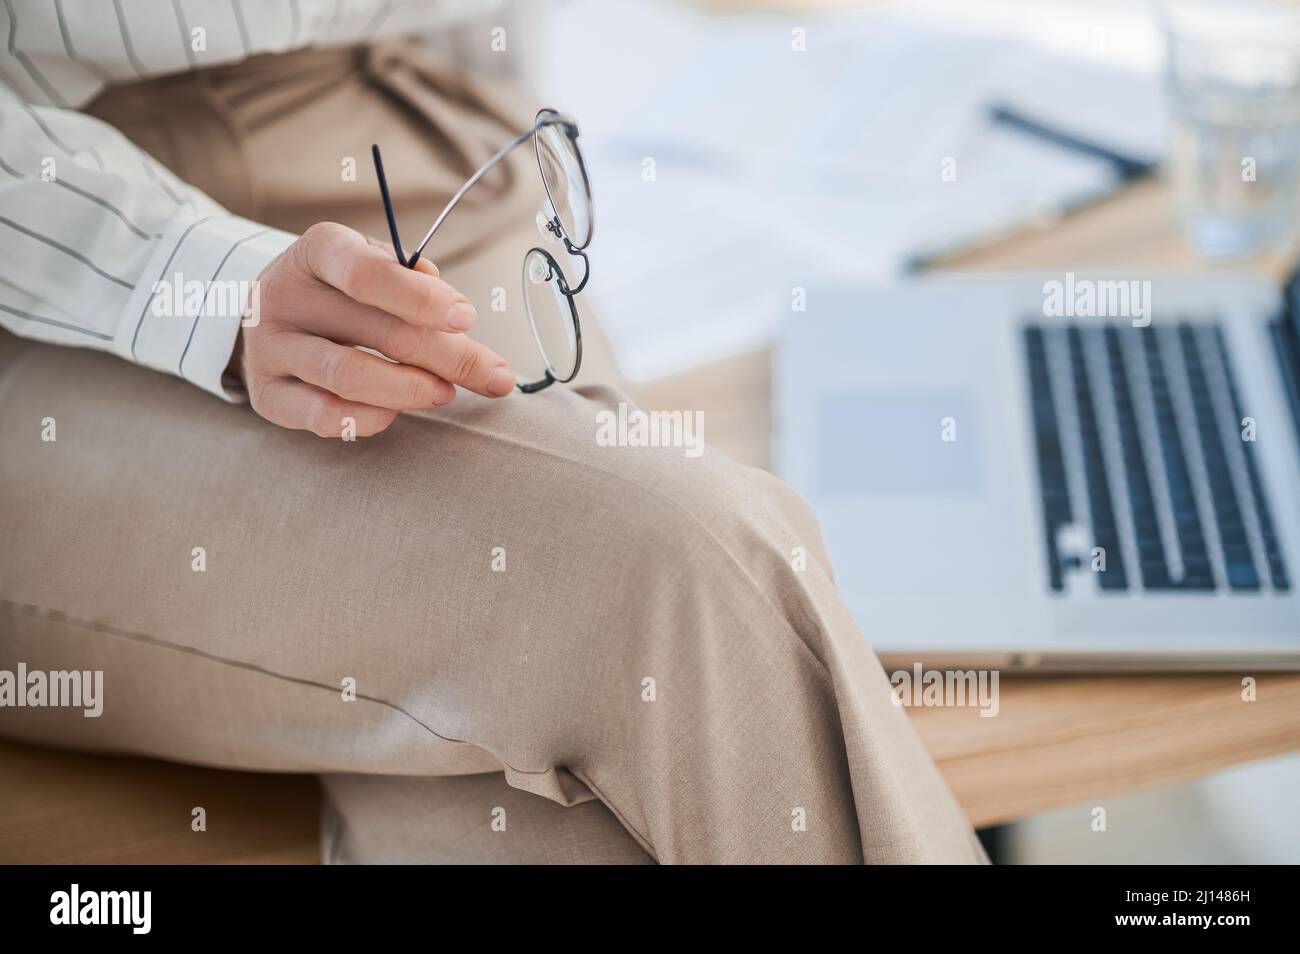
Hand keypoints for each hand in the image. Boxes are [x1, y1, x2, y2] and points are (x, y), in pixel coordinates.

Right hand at [231, 222, 514, 436]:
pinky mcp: (266, 393)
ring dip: (410, 389)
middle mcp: (284, 295)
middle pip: (376, 330)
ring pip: (347, 376)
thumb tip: (454, 313)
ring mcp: (269, 346)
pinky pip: (322, 415)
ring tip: (446, 393)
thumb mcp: (375, 265)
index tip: (467, 319)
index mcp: (317, 251)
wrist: (271, 314)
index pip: (366, 272)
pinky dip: (368, 418)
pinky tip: (395, 413)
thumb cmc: (342, 290)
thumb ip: (414, 282)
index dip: (420, 298)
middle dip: (447, 356)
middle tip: (493, 376)